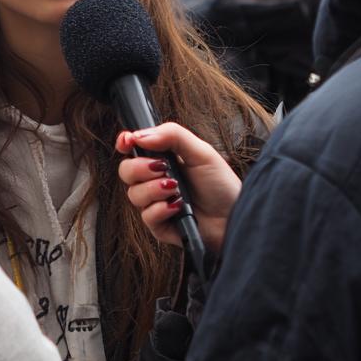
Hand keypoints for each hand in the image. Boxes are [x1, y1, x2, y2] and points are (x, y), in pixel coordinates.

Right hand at [116, 123, 240, 254]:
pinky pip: (146, 216)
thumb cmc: (222, 185)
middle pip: (126, 170)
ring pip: (133, 194)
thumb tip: (140, 135)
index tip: (127, 141)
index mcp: (163, 158)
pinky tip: (179, 207)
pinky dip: (161, 209)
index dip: (125, 143)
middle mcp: (156, 180)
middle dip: (141, 167)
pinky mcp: (160, 225)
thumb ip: (172, 135)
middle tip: (163, 168)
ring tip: (176, 189)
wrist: (235, 216)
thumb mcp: (201, 152)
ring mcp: (156, 203)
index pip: (133, 148)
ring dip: (154, 189)